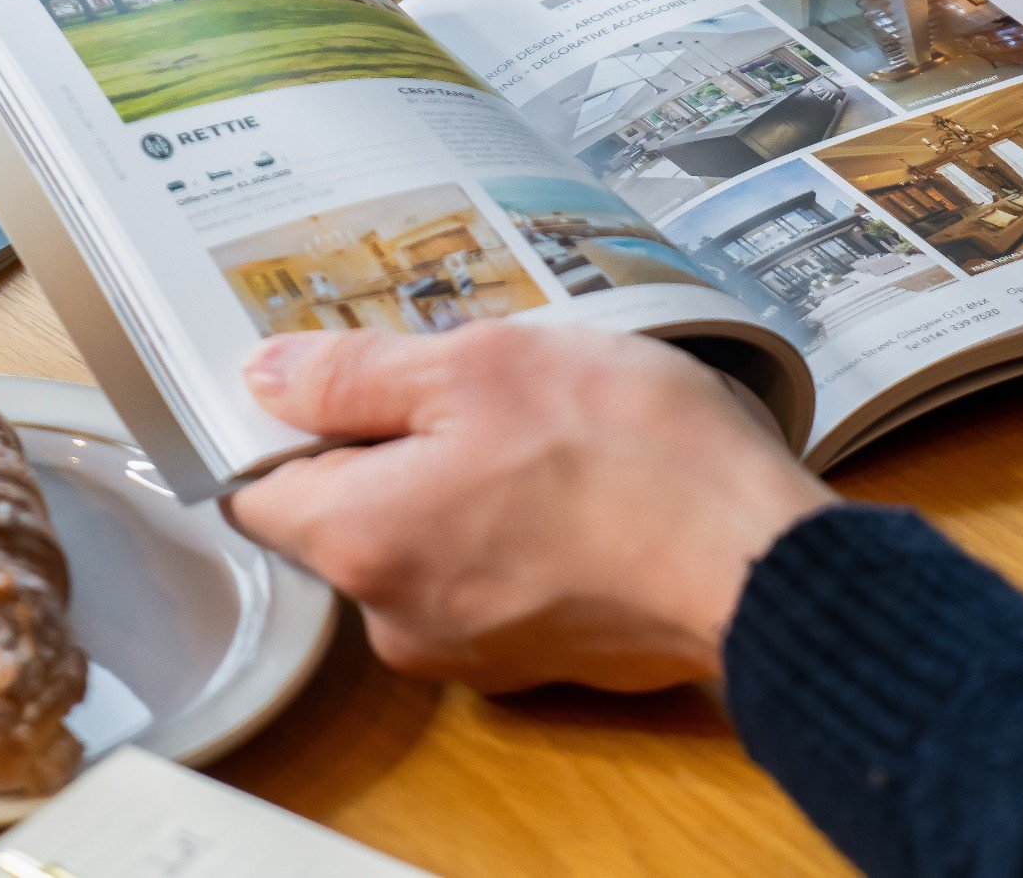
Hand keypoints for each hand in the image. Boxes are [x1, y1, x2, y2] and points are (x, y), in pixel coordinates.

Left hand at [227, 323, 835, 693]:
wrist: (760, 566)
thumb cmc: (626, 456)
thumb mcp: (481, 366)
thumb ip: (357, 374)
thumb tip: (266, 377)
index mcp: (359, 541)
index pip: (263, 487)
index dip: (297, 420)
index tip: (358, 372)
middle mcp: (396, 618)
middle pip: (351, 514)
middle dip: (401, 443)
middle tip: (479, 382)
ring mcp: (470, 649)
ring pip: (429, 540)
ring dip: (468, 481)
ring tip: (546, 426)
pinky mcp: (537, 656)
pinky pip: (494, 575)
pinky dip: (520, 527)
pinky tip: (581, 481)